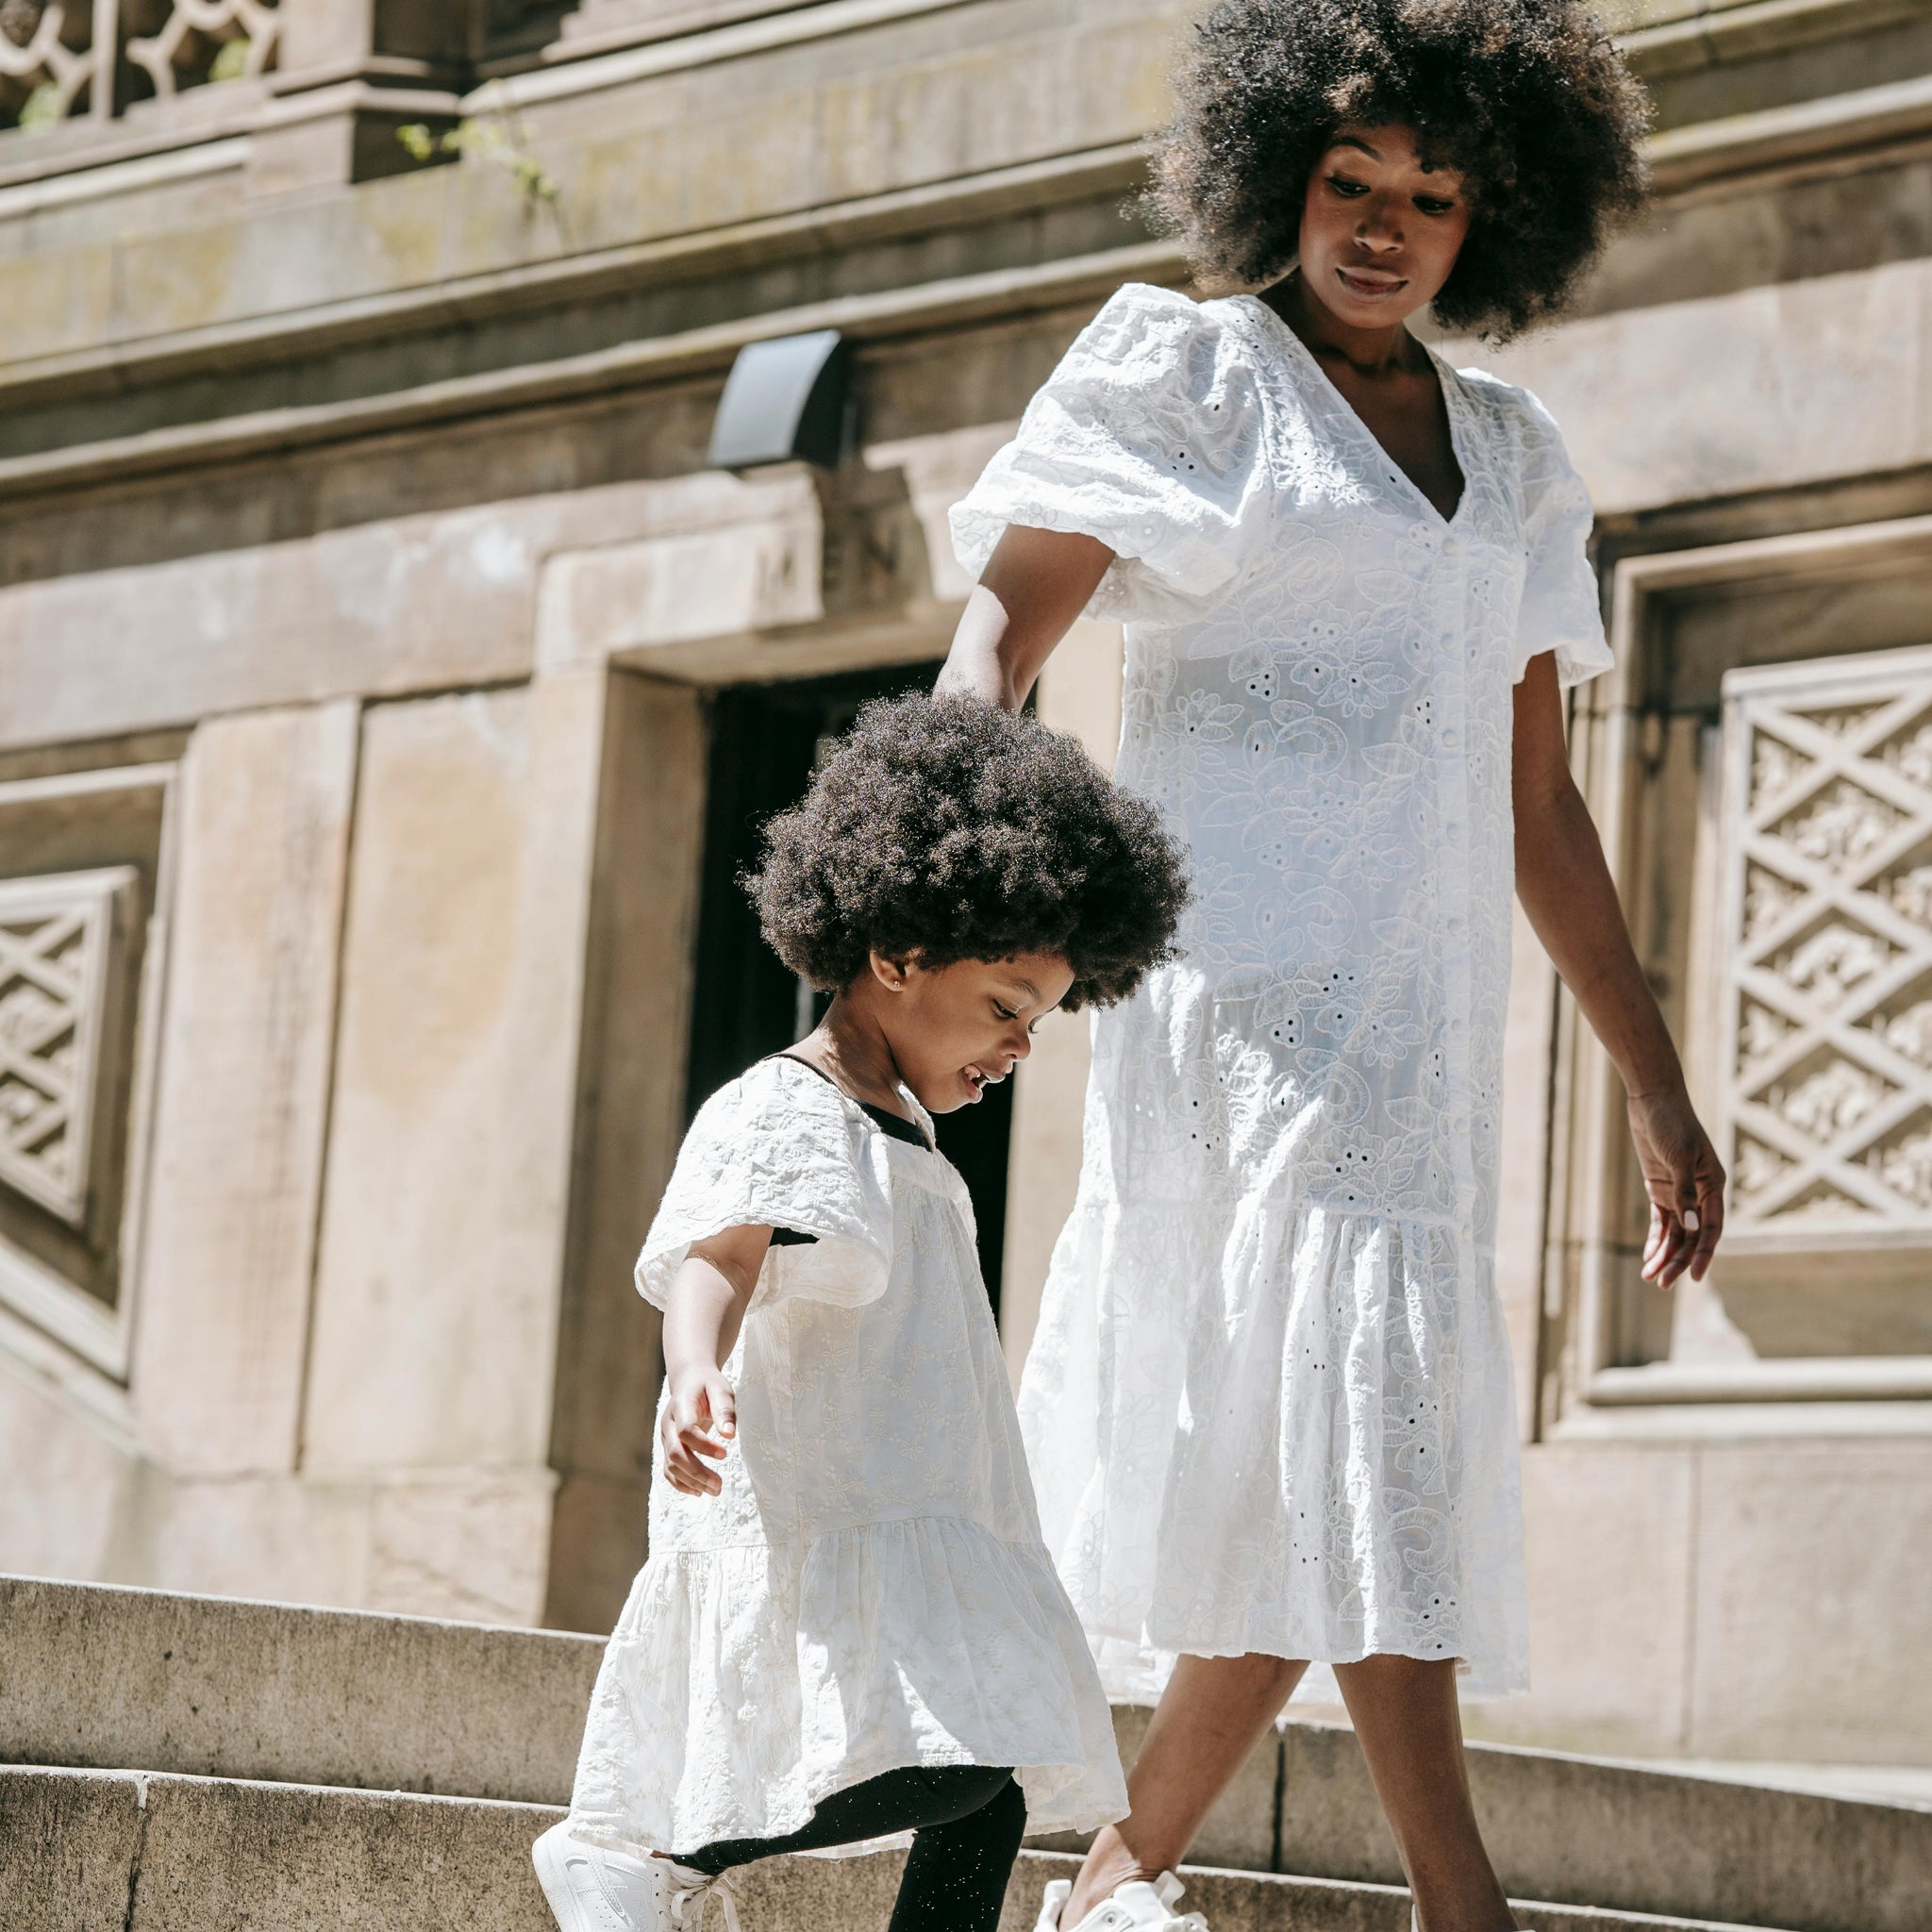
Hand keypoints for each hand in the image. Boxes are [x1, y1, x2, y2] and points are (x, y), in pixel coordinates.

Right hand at [659, 1362, 736, 1496]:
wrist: (690, 1380)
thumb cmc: (708, 1385)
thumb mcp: (721, 1389)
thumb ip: (724, 1410)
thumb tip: (730, 1435)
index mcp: (680, 1406)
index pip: (686, 1431)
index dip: (703, 1446)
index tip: (725, 1454)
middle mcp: (668, 1424)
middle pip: (676, 1453)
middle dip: (697, 1472)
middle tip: (719, 1485)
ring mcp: (665, 1437)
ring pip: (671, 1465)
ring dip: (692, 1482)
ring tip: (715, 1490)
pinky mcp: (668, 1447)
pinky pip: (669, 1470)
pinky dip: (681, 1483)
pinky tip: (699, 1491)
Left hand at [1627, 1084, 1725, 1287]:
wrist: (1653, 1100)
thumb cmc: (1672, 1123)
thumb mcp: (1679, 1157)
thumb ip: (1685, 1192)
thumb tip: (1692, 1226)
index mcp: (1714, 1186)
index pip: (1712, 1228)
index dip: (1704, 1254)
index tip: (1694, 1277)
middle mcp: (1701, 1193)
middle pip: (1693, 1236)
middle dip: (1679, 1260)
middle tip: (1663, 1284)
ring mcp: (1680, 1192)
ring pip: (1677, 1232)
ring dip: (1665, 1254)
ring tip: (1651, 1277)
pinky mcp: (1661, 1188)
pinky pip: (1662, 1221)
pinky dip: (1656, 1239)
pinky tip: (1649, 1257)